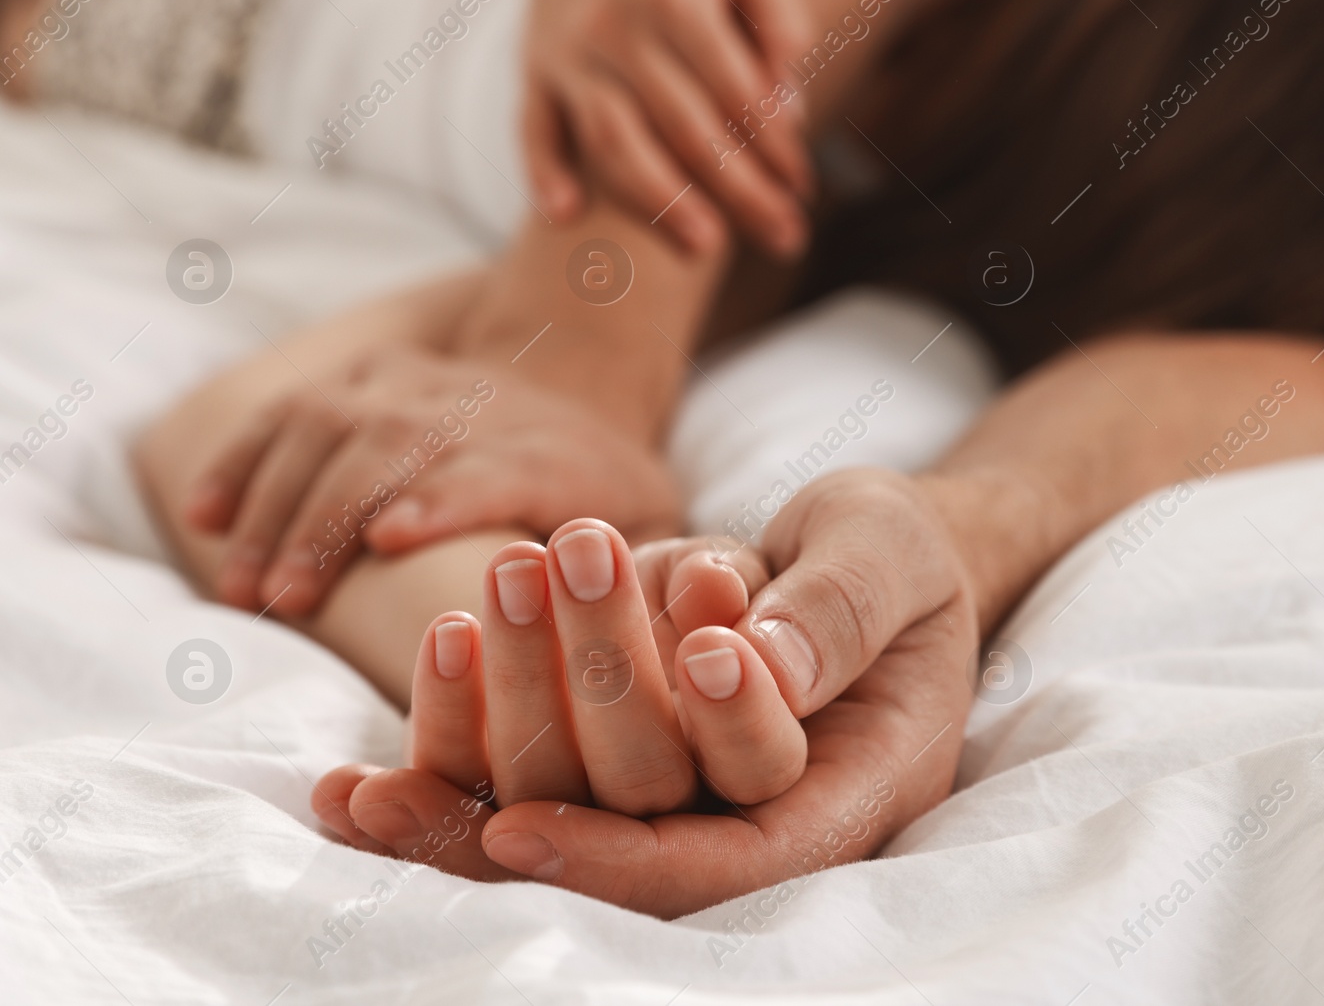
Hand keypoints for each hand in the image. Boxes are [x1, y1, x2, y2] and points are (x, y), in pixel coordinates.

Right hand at [186, 346, 680, 616]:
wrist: (582, 383)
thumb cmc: (611, 492)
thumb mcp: (655, 526)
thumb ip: (646, 575)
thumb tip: (635, 632)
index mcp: (553, 456)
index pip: (493, 468)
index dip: (441, 497)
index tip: (389, 537)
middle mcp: (480, 410)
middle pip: (394, 452)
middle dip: (330, 521)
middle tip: (283, 602)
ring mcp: (419, 383)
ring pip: (332, 428)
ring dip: (277, 505)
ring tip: (242, 588)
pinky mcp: (375, 371)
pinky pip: (295, 407)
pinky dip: (245, 456)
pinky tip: (203, 514)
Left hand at [313, 468, 981, 916]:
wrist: (864, 556)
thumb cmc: (893, 552)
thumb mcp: (889, 551)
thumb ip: (838, 606)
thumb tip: (760, 660)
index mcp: (845, 792)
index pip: (735, 860)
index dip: (629, 859)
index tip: (529, 822)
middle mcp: (751, 810)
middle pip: (636, 823)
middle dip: (565, 718)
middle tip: (521, 578)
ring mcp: (676, 786)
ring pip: (563, 806)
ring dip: (488, 733)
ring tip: (446, 632)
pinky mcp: (615, 756)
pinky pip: (518, 785)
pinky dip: (441, 774)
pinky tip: (342, 789)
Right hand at [524, 0, 814, 257]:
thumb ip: (779, 19)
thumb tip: (789, 105)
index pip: (735, 87)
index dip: (775, 145)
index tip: (804, 189)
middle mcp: (616, 23)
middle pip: (684, 126)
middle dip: (740, 190)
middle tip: (785, 238)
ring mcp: (568, 50)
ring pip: (611, 139)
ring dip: (658, 202)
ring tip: (705, 250)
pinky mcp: (533, 69)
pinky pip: (532, 126)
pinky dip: (543, 171)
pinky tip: (566, 217)